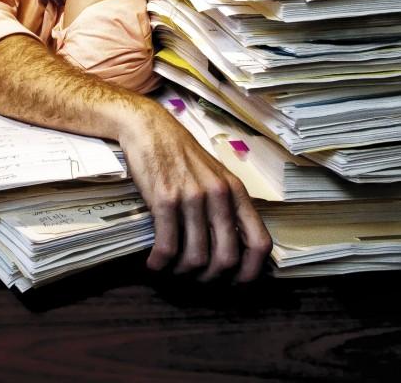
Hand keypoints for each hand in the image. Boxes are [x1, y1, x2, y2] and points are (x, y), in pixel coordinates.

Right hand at [119, 100, 272, 281]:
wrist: (150, 128)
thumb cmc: (181, 154)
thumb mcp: (215, 175)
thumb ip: (227, 206)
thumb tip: (233, 248)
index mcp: (236, 191)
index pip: (259, 243)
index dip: (251, 272)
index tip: (235, 282)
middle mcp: (219, 195)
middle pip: (226, 258)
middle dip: (210, 278)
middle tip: (195, 278)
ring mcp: (192, 197)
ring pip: (196, 257)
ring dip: (182, 272)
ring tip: (172, 269)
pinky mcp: (165, 198)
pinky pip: (167, 246)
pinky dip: (160, 263)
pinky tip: (154, 263)